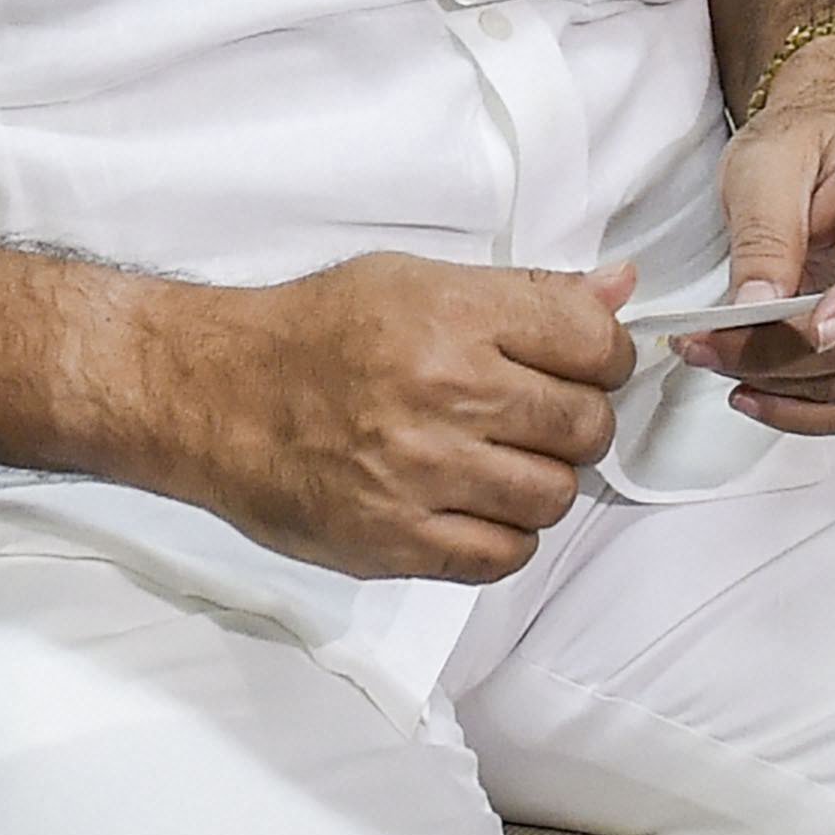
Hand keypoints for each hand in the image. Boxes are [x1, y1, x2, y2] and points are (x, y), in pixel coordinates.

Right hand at [147, 252, 636, 582]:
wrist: (212, 395)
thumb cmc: (318, 331)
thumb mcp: (419, 279)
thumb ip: (529, 290)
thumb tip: (622, 288)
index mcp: (457, 320)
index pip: (595, 343)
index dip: (604, 356)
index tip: (583, 363)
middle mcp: (446, 396)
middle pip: (586, 425)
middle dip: (579, 421)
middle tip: (541, 417)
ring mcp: (420, 475)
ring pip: (555, 495)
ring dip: (543, 481)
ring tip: (503, 461)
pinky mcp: (393, 541)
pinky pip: (502, 555)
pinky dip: (506, 536)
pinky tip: (478, 506)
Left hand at [690, 97, 834, 435]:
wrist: (831, 151)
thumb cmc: (809, 147)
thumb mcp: (769, 164)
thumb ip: (766, 234)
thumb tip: (757, 307)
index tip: (810, 331)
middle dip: (779, 353)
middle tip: (703, 341)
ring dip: (782, 388)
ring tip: (714, 361)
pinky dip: (808, 414)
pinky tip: (756, 398)